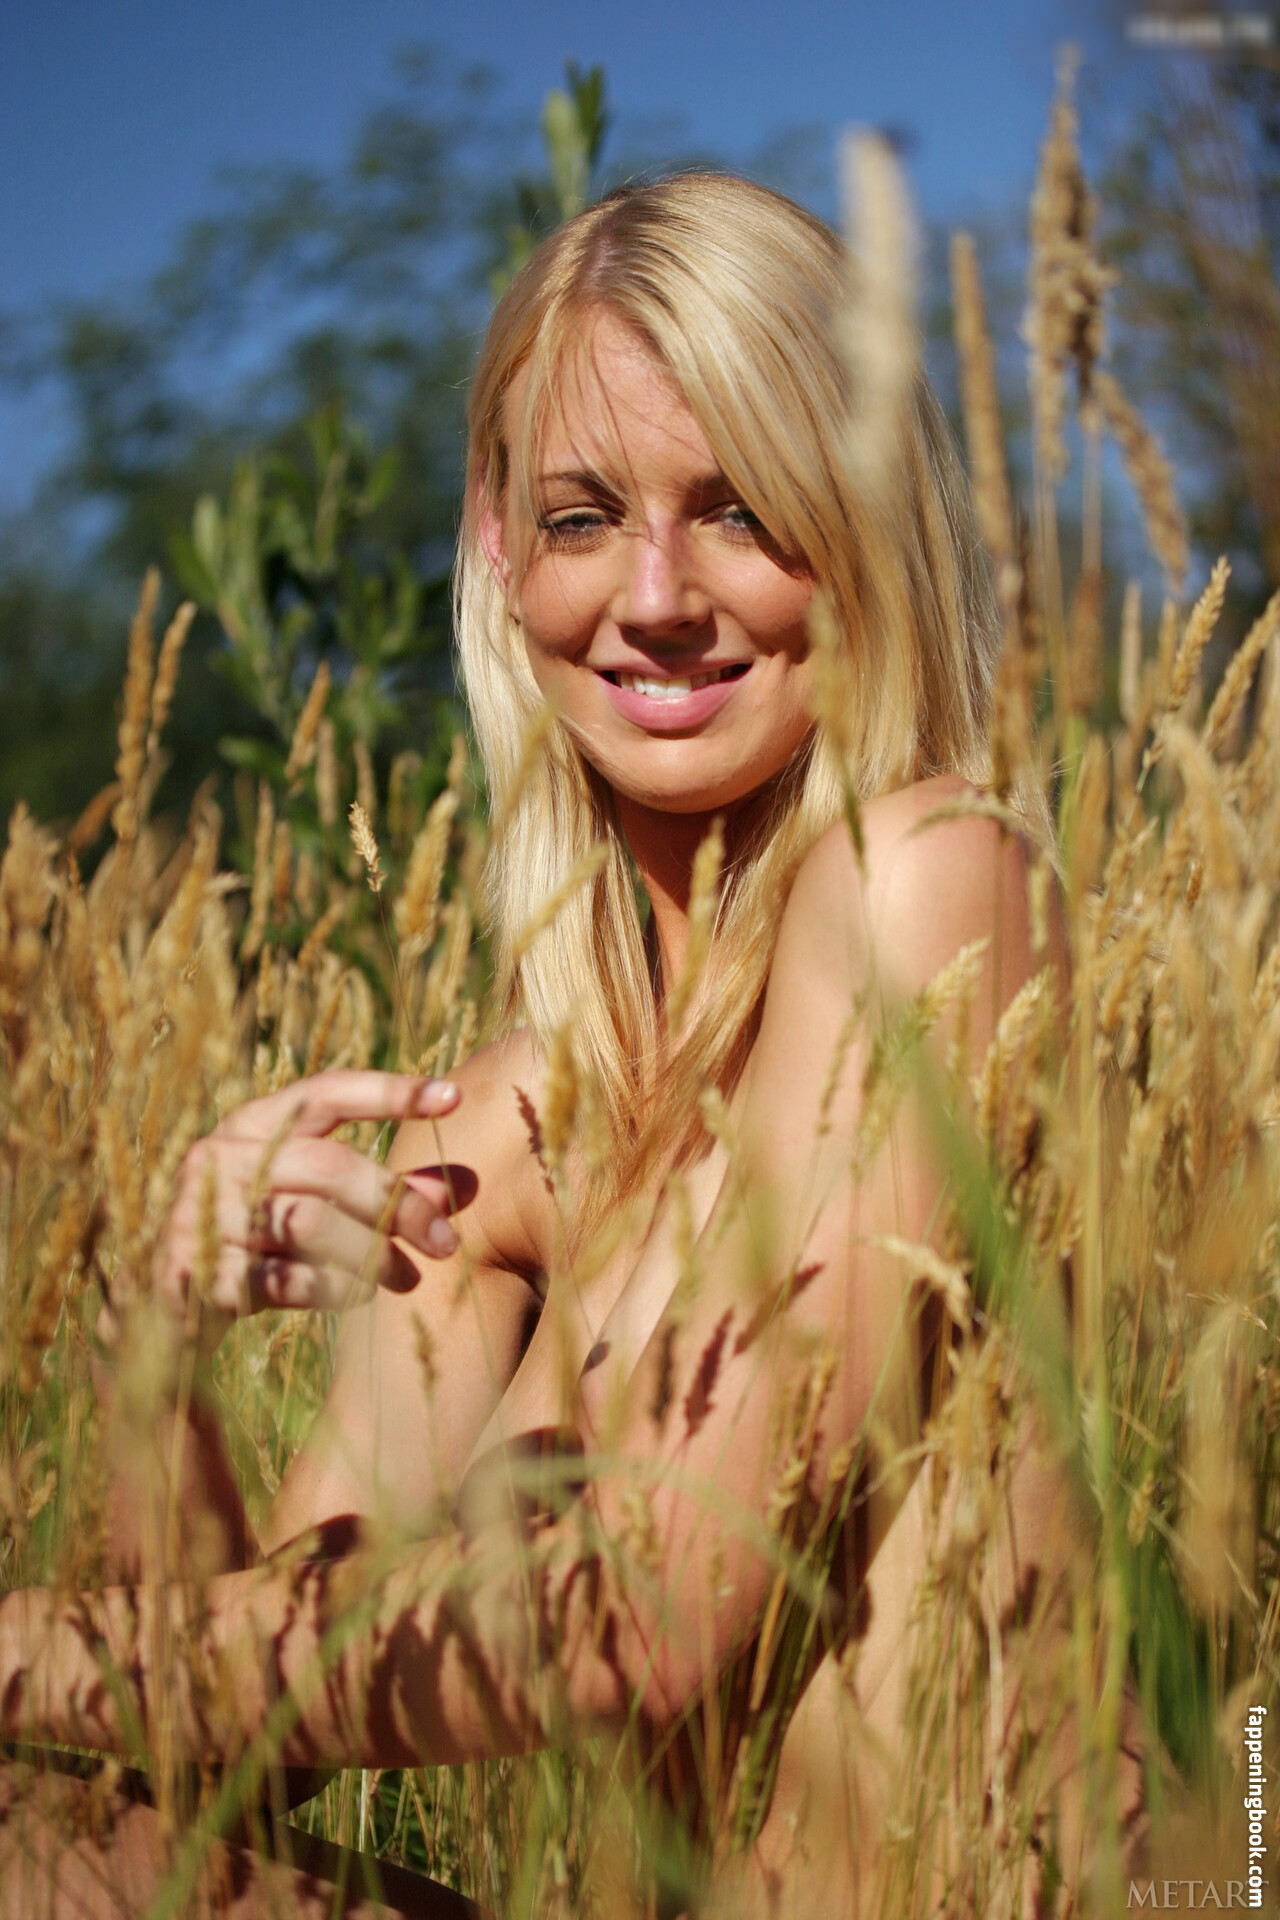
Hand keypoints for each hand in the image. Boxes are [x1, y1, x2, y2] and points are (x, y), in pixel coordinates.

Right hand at [151, 1070, 465, 1348]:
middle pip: (331, 1166)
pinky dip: (331, 1289)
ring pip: (309, 1223)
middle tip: (444, 1244)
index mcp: (252, 1124)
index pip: (326, 1091)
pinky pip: (281, 1278)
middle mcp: (219, 1156)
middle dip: (398, 1206)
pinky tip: (357, 1297)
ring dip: (371, 1253)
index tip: (454, 1097)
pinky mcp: (193, 1272)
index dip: (390, 1092)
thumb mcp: (316, 1206)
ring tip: (405, 1277)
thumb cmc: (257, 1242)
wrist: (164, 1308)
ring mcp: (200, 1213)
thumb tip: (462, 1187)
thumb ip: (382, 1192)